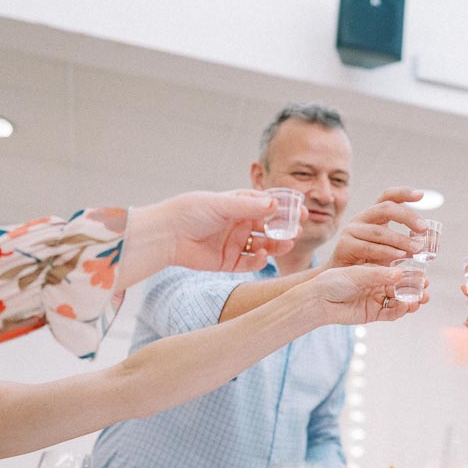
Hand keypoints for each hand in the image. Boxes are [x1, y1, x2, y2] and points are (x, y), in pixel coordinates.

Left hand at [121, 190, 297, 285]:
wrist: (166, 235)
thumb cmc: (190, 212)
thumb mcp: (222, 204)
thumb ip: (250, 207)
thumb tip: (276, 205)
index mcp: (237, 205)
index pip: (267, 207)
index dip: (284, 210)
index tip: (301, 213)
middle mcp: (238, 224)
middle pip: (269, 228)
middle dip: (284, 230)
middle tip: (297, 231)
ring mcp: (235, 243)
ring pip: (263, 245)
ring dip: (276, 245)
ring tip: (286, 244)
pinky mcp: (229, 262)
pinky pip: (250, 262)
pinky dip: (259, 261)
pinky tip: (262, 255)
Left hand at [305, 264, 428, 324]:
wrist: (317, 300)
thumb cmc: (333, 281)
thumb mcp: (357, 274)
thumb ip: (378, 275)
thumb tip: (400, 274)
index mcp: (374, 271)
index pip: (397, 272)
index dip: (410, 274)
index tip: (422, 274)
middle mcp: (377, 284)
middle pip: (401, 287)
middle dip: (414, 289)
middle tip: (426, 288)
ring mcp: (375, 299)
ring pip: (398, 301)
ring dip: (411, 301)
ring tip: (421, 300)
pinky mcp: (372, 314)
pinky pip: (389, 313)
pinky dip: (399, 311)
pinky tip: (407, 307)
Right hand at [329, 187, 427, 267]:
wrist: (345, 279)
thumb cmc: (371, 262)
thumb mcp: (393, 249)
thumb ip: (410, 243)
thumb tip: (433, 238)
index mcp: (374, 215)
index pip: (388, 196)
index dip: (403, 193)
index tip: (421, 195)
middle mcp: (362, 218)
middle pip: (385, 208)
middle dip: (407, 217)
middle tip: (424, 228)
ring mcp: (351, 230)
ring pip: (379, 231)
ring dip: (400, 239)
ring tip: (417, 248)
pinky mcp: (344, 245)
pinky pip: (368, 247)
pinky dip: (386, 251)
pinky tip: (399, 256)